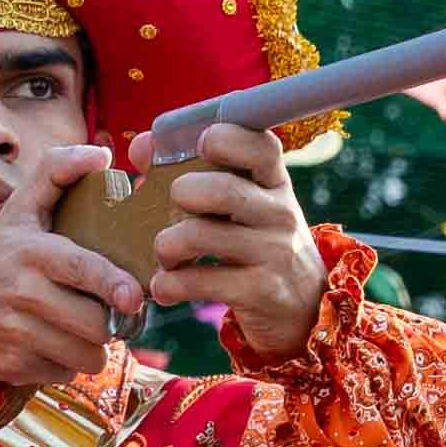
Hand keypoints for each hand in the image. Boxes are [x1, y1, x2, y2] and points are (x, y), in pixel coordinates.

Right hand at [0, 141, 144, 394]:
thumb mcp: (20, 209)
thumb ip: (58, 172)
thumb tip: (103, 156)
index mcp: (32, 251)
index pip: (81, 268)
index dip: (113, 284)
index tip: (134, 297)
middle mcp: (22, 293)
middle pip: (94, 322)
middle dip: (111, 323)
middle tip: (109, 314)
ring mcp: (16, 333)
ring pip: (85, 354)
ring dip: (94, 347)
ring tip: (81, 331)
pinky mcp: (12, 365)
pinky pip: (65, 373)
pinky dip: (68, 364)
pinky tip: (53, 346)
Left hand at [144, 122, 328, 358]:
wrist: (304, 309)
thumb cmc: (258, 245)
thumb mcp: (245, 208)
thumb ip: (198, 174)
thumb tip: (141, 146)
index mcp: (274, 183)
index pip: (260, 146)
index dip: (225, 138)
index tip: (200, 145)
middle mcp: (279, 213)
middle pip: (224, 190)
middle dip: (182, 193)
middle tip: (171, 207)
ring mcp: (272, 253)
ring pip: (201, 235)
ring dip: (166, 244)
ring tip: (164, 254)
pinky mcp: (259, 291)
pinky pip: (199, 280)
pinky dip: (169, 284)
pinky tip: (164, 286)